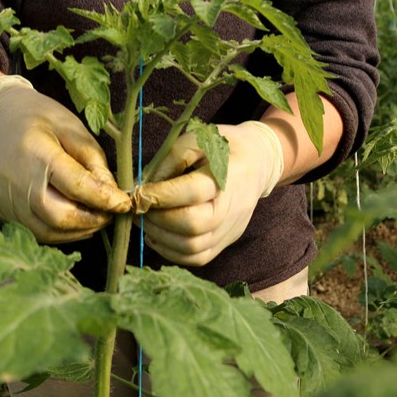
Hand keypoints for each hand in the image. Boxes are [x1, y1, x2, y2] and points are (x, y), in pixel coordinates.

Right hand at [0, 76, 131, 242]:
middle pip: (59, 217)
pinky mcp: (3, 210)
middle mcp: (17, 181)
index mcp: (36, 153)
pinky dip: (59, 231)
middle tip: (110, 214)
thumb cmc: (40, 118)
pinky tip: (74, 219)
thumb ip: (93, 162)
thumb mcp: (73, 128)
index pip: (75, 186)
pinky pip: (36, 230)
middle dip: (91, 220)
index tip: (125, 203)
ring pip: (47, 231)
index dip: (104, 199)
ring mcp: (7, 199)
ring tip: (95, 218)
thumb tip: (112, 195)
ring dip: (77, 230)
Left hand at [133, 120, 284, 265]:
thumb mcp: (199, 138)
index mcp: (228, 177)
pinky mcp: (225, 242)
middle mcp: (232, 209)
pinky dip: (171, 251)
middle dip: (158, 219)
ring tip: (144, 221)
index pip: (194, 192)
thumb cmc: (224, 147)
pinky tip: (156, 235)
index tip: (138, 191)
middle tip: (139, 208)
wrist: (258, 163)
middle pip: (193, 226)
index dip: (162, 195)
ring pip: (192, 248)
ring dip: (160, 237)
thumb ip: (173, 157)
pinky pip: (196, 258)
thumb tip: (145, 183)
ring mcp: (230, 230)